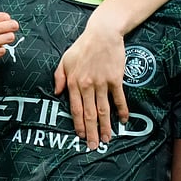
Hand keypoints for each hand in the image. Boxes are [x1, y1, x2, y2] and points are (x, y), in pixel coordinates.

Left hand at [53, 15, 128, 149]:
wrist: (102, 33)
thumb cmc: (82, 47)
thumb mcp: (65, 60)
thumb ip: (59, 77)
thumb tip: (56, 93)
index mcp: (73, 82)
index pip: (75, 109)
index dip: (78, 124)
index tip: (81, 136)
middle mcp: (87, 85)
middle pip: (89, 113)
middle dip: (91, 132)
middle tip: (94, 146)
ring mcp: (102, 83)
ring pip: (104, 110)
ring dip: (106, 126)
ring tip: (107, 139)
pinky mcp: (115, 79)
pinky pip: (119, 98)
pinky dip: (122, 110)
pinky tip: (124, 121)